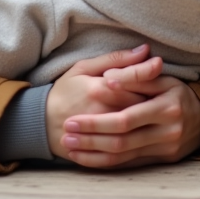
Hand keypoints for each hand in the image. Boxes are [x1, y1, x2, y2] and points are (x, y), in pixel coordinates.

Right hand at [46, 46, 156, 160]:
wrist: (39, 123)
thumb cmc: (64, 91)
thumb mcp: (83, 68)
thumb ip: (115, 59)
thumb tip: (145, 50)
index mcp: (98, 89)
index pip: (133, 81)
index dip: (148, 72)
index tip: (159, 63)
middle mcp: (103, 111)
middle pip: (139, 104)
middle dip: (153, 96)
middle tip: (160, 88)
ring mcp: (103, 133)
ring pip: (137, 126)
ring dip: (149, 118)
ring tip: (152, 108)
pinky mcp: (101, 148)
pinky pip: (128, 146)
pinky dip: (141, 138)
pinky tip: (146, 129)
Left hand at [61, 63, 199, 167]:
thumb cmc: (178, 93)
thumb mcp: (163, 77)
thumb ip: (135, 75)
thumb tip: (109, 78)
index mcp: (167, 106)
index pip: (126, 118)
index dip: (97, 121)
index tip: (73, 118)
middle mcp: (168, 131)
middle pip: (122, 140)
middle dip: (90, 139)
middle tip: (66, 133)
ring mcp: (166, 149)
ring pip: (123, 156)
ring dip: (93, 153)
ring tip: (70, 147)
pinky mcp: (162, 160)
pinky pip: (130, 164)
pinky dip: (106, 162)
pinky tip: (88, 158)